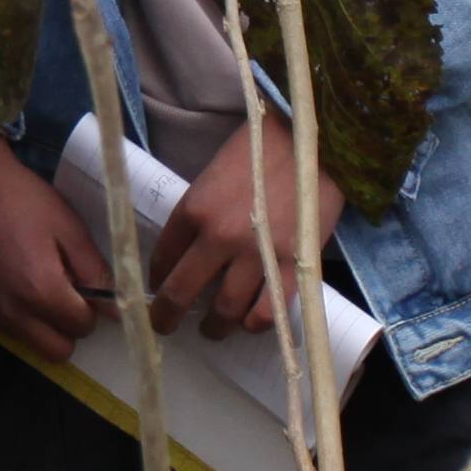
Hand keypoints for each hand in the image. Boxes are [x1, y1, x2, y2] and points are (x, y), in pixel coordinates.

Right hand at [0, 136, 106, 365]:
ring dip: (32, 319)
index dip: (87, 307)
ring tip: (23, 276)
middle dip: (65, 327)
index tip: (78, 284)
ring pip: (23, 339)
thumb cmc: (17, 198)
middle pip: (55, 351)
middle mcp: (12, 314)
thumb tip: (117, 308)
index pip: (82, 327)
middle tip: (58, 291)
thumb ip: (94, 270)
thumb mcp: (66, 225)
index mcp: (42, 292)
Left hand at [138, 114, 323, 339]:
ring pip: (224, 310)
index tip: (156, 289)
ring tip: (213, 329)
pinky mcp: (291, 265)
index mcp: (193, 208)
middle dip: (167, 316)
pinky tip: (250, 322)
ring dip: (214, 327)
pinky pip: (267, 312)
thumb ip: (201, 212)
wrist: (314, 140)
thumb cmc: (262, 149)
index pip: (162, 257)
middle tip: (166, 325)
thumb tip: (192, 249)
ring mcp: (255, 254)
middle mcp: (218, 236)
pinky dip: (254, 324)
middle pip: (181, 292)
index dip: (156, 280)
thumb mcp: (214, 175)